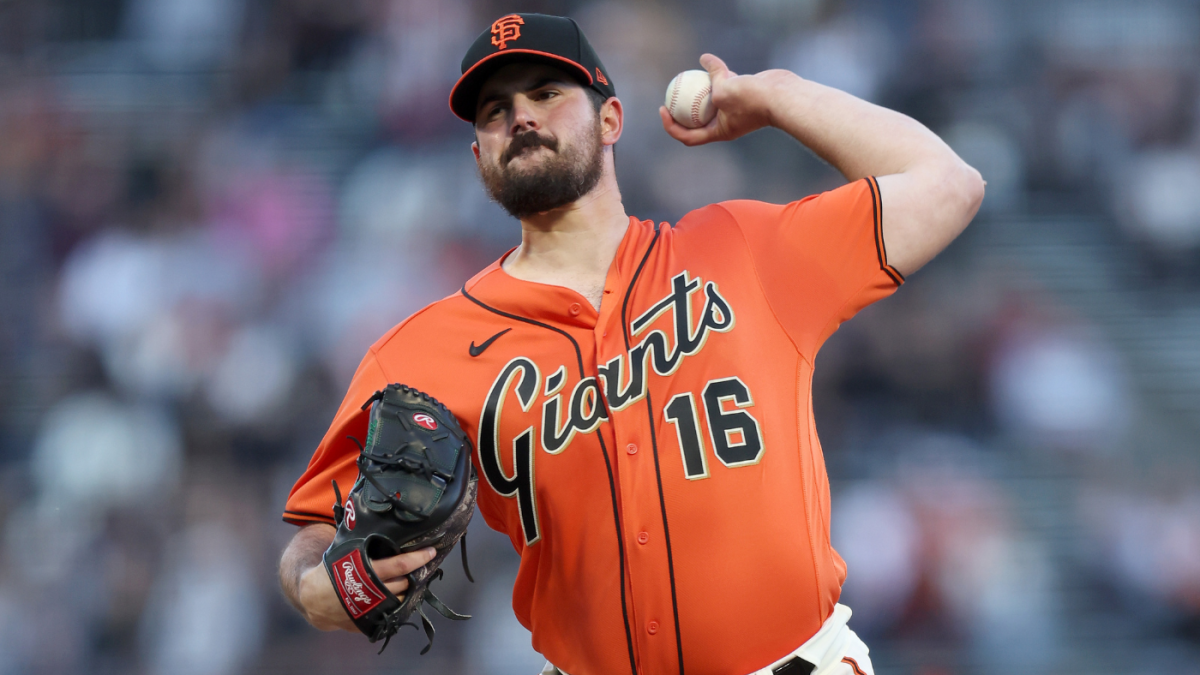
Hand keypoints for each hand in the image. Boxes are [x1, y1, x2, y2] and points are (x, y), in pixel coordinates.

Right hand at [297, 547, 437, 631]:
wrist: (312, 598)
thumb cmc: (330, 570)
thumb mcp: (344, 551)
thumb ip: (360, 541)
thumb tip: (370, 515)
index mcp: (367, 572)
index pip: (400, 565)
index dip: (418, 558)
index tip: (431, 551)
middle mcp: (372, 593)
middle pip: (404, 583)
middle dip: (414, 575)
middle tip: (422, 566)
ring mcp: (372, 610)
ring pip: (401, 600)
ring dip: (407, 591)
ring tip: (411, 580)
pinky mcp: (369, 622)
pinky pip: (391, 614)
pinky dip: (397, 606)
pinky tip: (400, 596)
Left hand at [659, 54, 785, 146]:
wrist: (782, 95)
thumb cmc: (752, 98)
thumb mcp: (724, 89)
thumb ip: (713, 76)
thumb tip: (704, 58)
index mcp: (719, 132)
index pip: (689, 136)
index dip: (671, 126)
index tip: (663, 110)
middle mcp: (725, 124)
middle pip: (697, 120)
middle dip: (681, 109)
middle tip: (669, 94)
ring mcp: (734, 110)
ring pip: (711, 101)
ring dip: (699, 91)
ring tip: (686, 78)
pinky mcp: (742, 97)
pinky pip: (724, 87)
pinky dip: (717, 77)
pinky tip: (709, 62)